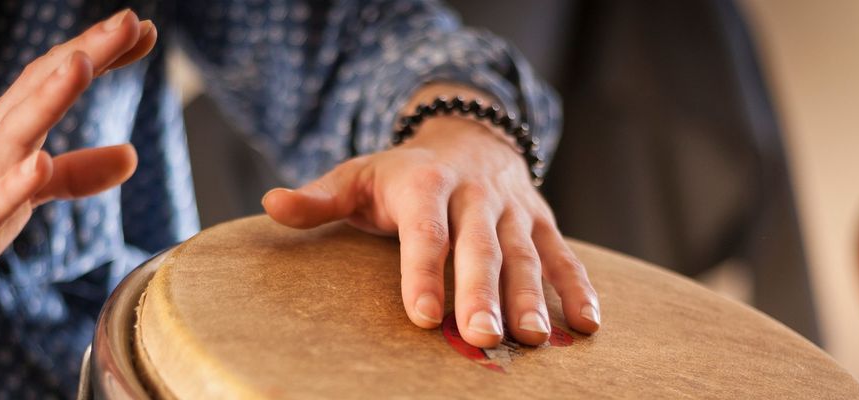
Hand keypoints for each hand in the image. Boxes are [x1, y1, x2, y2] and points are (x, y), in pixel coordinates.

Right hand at [0, 9, 153, 327]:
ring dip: (50, 98)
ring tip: (83, 63)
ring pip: (16, 133)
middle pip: (41, 88)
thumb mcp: (27, 196)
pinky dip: (15, 182)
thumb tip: (131, 155)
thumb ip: (78, 173)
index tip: (145, 30)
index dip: (101, 53)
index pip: (57, 79)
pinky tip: (40, 163)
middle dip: (86, 53)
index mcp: (8, 133)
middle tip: (131, 20)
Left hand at [263, 106, 600, 347]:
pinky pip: (563, 255)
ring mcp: (512, 208)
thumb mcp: (357, 176)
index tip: (420, 315)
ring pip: (524, 255)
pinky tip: (587, 325)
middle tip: (481, 338)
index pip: (425, 230)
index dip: (422, 272)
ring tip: (531, 341)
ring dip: (532, 298)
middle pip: (479, 247)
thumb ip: (319, 198)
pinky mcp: (541, 221)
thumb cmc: (400, 172)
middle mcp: (474, 194)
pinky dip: (578, 287)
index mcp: (424, 182)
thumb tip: (272, 206)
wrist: (466, 134)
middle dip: (481, 293)